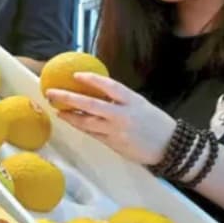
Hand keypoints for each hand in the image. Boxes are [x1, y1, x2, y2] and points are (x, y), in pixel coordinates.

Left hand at [45, 73, 176, 165]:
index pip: (109, 86)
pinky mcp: (114, 144)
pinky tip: (70, 121)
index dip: (91, 80)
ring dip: (70, 115)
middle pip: (90, 105)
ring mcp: (117, 131)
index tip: (75, 75)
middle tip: (52, 92)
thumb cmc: (156, 123)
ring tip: (56, 108)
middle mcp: (123, 114)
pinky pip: (93, 134)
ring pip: (87, 122)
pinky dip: (80, 126)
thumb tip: (98, 91)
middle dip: (68, 97)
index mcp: (132, 100)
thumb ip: (121, 99)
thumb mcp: (141, 105)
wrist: (171, 147)